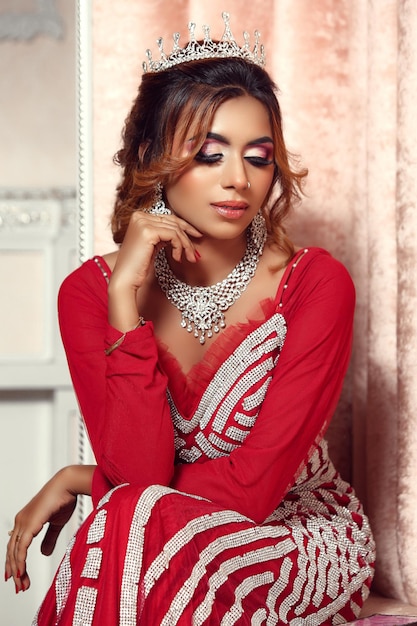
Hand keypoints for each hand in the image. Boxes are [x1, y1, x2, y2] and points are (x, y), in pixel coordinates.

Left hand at [4, 465, 92, 591]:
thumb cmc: (64, 498)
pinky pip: (21, 547)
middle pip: (12, 551)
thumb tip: (44, 553)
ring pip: (15, 552)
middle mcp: (20, 521)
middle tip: (19, 587)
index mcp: (25, 521)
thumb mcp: (56, 523)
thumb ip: (49, 538)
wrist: (68, 484)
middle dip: (15, 571)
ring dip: (18, 570)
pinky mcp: (29, 523)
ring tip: (21, 585)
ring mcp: (23, 522)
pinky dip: (20, 561)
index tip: (17, 577)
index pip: (16, 546)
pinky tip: (21, 572)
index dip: (15, 563)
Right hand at [108, 211, 202, 330]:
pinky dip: (179, 247)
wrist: (125, 279)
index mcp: (139, 217)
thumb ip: (163, 234)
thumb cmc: (138, 266)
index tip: (197, 236)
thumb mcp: (153, 245)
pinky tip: (177, 258)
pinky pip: (173, 235)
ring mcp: (142, 222)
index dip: (185, 227)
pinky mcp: (148, 231)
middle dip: (188, 238)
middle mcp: (139, 216)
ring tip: (190, 258)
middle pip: (173, 222)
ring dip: (186, 245)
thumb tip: (184, 231)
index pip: (168, 218)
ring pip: (175, 230)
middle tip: (196, 253)